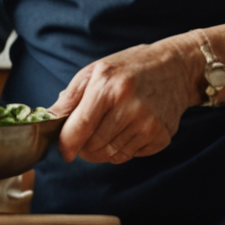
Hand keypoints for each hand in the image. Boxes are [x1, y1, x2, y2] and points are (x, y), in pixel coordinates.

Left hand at [49, 38, 200, 164]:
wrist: (176, 68)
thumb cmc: (130, 68)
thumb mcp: (95, 71)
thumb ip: (70, 98)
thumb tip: (48, 121)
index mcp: (107, 87)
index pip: (79, 129)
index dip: (67, 145)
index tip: (64, 151)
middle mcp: (129, 107)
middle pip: (93, 147)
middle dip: (84, 147)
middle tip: (87, 135)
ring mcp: (148, 124)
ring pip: (111, 155)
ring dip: (103, 149)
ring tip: (109, 128)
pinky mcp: (161, 137)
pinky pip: (130, 156)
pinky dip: (124, 148)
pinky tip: (129, 128)